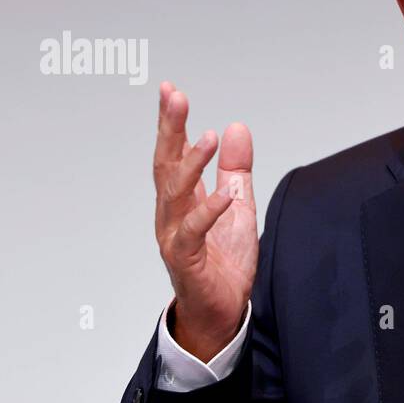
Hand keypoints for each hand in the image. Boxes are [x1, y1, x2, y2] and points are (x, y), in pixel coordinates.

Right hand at [152, 81, 257, 361]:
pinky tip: (223, 195)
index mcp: (181, 199)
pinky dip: (209, 212)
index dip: (171, 122)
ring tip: (208, 137)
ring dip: (191, 164)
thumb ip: (236, 169)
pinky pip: (195, 232)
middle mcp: (171, 214)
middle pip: (165, 165)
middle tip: (173, 97)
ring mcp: (174, 236)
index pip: (172, 153)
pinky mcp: (186, 259)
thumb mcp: (237, 206)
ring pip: (176, 194)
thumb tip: (238, 128)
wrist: (221, 312)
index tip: (170, 90)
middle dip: (169, 130)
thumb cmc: (222, 262)